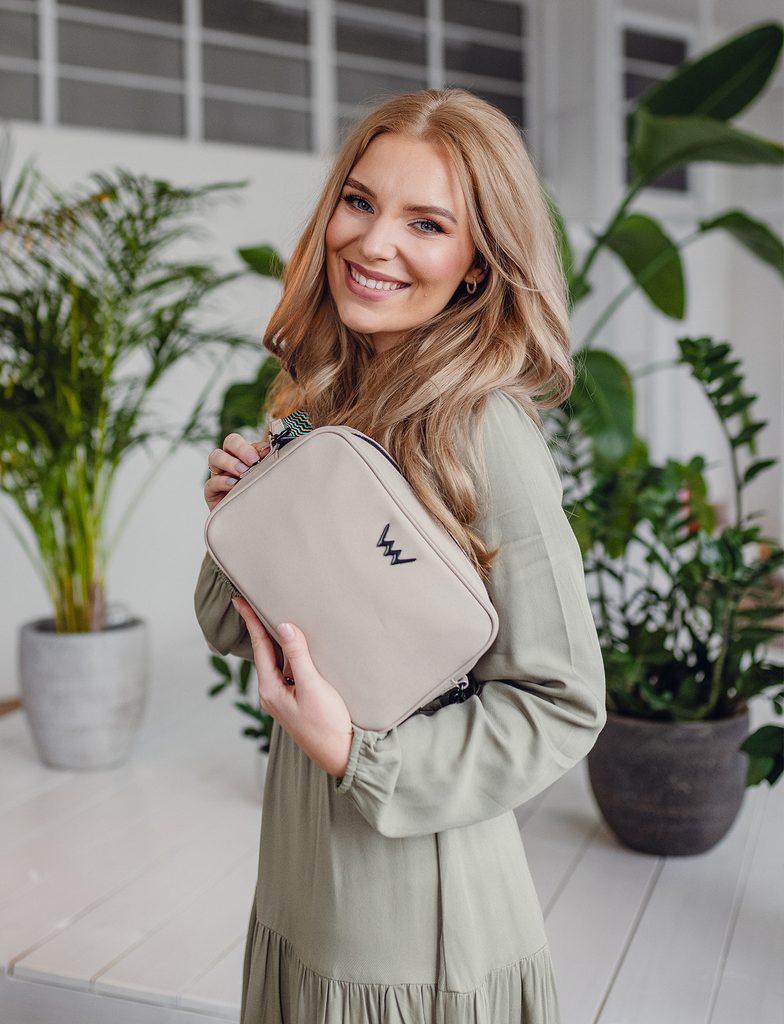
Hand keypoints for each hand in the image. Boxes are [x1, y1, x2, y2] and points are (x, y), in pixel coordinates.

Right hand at [204, 433, 270, 511]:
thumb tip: (269, 449)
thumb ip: (267, 463)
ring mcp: (219, 475)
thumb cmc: (262, 497)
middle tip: (252, 460)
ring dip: (229, 462)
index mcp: (245, 455)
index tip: (265, 453)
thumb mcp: (266, 477)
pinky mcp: (212, 492)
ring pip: (215, 457)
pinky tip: (233, 485)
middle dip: (241, 448)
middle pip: (229, 442)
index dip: (252, 445)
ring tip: (242, 472)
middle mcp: (230, 461)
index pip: (246, 440)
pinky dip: (221, 482)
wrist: (254, 522)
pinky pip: (211, 483)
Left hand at [230, 596, 353, 777]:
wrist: (340, 754)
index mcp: (271, 689)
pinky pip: (289, 669)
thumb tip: (284, 626)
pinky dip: (290, 653)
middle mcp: (272, 692)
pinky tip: (297, 644)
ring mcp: (284, 697)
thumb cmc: (327, 724)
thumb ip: (298, 656)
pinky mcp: (297, 699)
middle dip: (259, 627)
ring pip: (278, 660)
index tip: (238, 600)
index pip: (259, 646)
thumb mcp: (313, 687)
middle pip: (265, 652)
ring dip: (276, 639)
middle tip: (251, 601)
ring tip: (273, 616)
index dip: (250, 621)